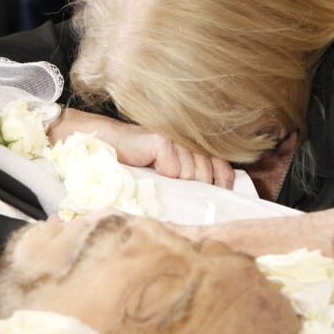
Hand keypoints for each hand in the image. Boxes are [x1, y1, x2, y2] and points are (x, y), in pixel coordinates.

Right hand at [48, 108, 234, 188]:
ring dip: (174, 181)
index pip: (222, 166)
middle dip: (194, 187)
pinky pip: (173, 169)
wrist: (110, 144)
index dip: (223, 182)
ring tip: (159, 172)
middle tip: (173, 184)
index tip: (219, 195)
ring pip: (189, 174)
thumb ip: (191, 174)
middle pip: (205, 174)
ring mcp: (177, 138)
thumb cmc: (139, 160)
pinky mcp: (162, 141)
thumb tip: (212, 194)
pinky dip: (163, 174)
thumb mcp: (170, 169)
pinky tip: (152, 166)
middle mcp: (189, 139)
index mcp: (195, 145)